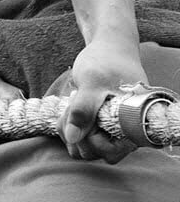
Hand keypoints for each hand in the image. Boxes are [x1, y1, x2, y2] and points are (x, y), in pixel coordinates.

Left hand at [58, 38, 147, 162]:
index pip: (112, 151)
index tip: (87, 118)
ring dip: (69, 131)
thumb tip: (74, 138)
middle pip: (94, 153)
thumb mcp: (91, 82)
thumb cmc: (105, 61)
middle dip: (76, 133)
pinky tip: (68, 111)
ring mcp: (110, 130)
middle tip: (72, 107)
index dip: (93, 140)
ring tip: (70, 107)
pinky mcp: (96, 127)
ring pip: (82, 148)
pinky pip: (77, 140)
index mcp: (134, 123)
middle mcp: (125, 130)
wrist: (107, 47)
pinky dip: (67, 129)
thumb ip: (83, 109)